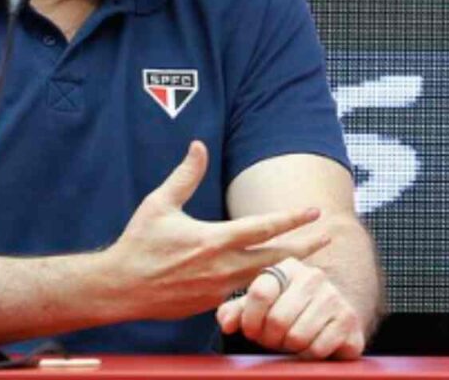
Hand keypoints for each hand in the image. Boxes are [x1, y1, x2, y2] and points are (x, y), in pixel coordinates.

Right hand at [107, 141, 329, 319]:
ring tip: (308, 255)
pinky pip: (244, 290)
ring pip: (263, 277)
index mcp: (213, 240)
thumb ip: (185, 175)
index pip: (263, 228)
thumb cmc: (139, 243)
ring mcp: (219, 290)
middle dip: (305, 246)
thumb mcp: (160, 203)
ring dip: (287, 266)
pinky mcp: (212, 304)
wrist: (120, 288)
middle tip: (328, 236)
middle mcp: (221, 268)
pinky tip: (271, 274)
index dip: (292, 218)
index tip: (314, 211)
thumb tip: (198, 145)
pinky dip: (261, 281)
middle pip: (276, 258)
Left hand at [216, 257, 365, 359]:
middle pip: (278, 319)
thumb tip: (227, 322)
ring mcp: (334, 297)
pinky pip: (316, 349)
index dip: (250, 319)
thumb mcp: (258, 309)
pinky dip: (308, 355)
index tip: (251, 330)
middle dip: (270, 338)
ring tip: (292, 341)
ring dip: (289, 348)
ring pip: (297, 336)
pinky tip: (310, 346)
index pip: (260, 292)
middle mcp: (313, 276)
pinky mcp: (349, 321)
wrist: (328, 320)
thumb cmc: (286, 313)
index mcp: (288, 267)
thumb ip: (236, 311)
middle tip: (274, 339)